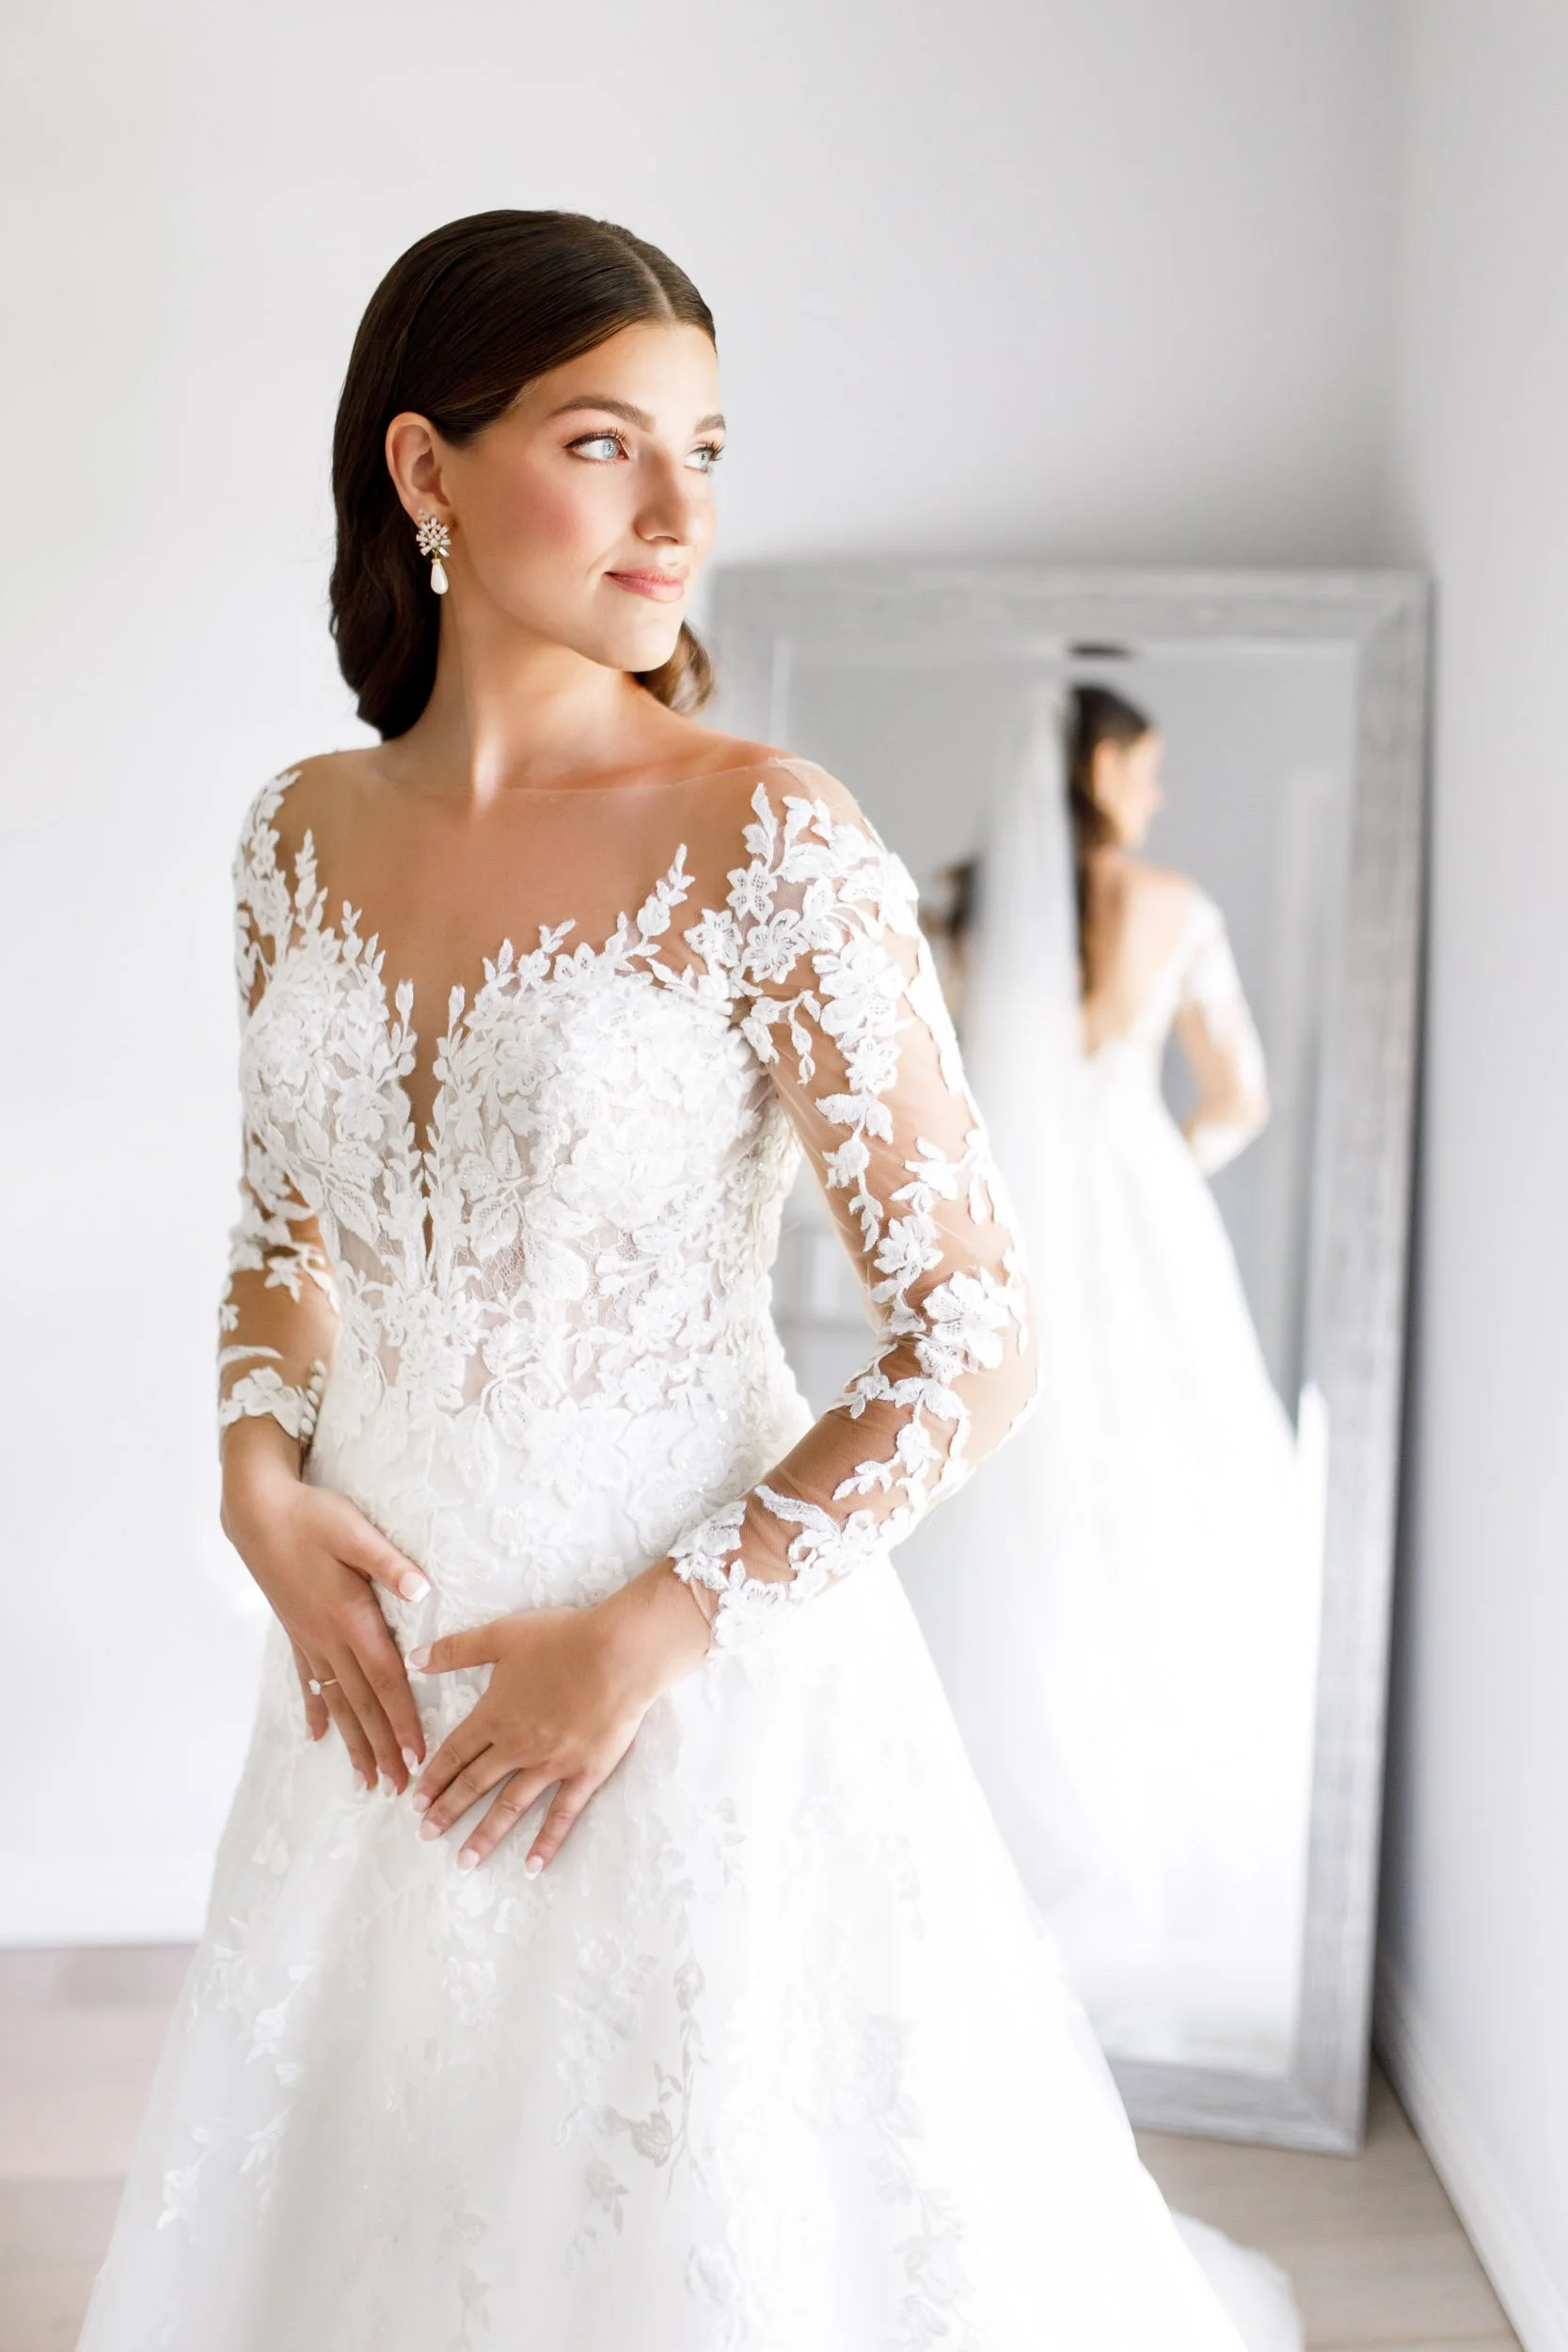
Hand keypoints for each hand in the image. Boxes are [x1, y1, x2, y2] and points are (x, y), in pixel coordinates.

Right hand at [220, 1435, 431, 1793]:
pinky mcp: (296, 1631)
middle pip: (362, 1703)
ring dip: (353, 1741)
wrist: (258, 1511)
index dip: (402, 1720)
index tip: (417, 1756)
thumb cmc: (311, 1516)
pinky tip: (316, 1736)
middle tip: (398, 1787)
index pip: (384, 1680)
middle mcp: (328, 1638)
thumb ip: (389, 1564)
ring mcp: (309, 1639)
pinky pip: (308, 1679)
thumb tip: (422, 1591)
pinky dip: (314, 1709)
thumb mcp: (355, 1532)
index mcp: (350, 1618)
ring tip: (364, 1779)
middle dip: (382, 1747)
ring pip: (336, 1701)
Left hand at [408, 1561, 711, 1871]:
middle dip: (447, 1811)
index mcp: (494, 1716)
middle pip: (475, 1784)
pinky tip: (532, 1865)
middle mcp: (516, 1747)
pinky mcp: (584, 1772)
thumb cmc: (563, 1639)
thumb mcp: (502, 1635)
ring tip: (465, 1861)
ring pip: (510, 1806)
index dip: (433, 1778)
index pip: (454, 1754)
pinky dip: (546, 1841)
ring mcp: (550, 1764)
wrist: (619, 1655)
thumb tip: (414, 1659)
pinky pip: (561, 1814)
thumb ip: (456, 1649)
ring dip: (485, 1835)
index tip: (415, 1802)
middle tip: (426, 1834)